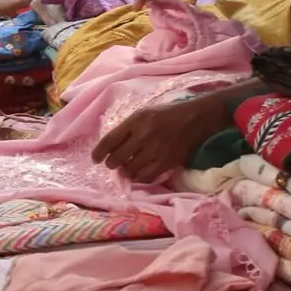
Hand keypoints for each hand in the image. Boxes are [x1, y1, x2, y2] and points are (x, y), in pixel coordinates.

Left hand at [91, 95, 224, 183]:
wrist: (195, 118)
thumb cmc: (167, 114)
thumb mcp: (144, 113)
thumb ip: (128, 127)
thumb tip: (110, 146)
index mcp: (135, 121)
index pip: (109, 140)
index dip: (99, 152)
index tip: (95, 159)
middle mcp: (143, 136)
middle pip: (116, 158)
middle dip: (112, 163)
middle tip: (114, 163)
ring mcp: (155, 151)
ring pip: (129, 170)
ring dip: (126, 171)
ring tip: (128, 167)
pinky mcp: (166, 163)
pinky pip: (145, 178)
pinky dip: (139, 177)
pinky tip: (140, 173)